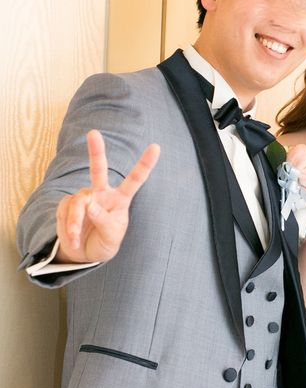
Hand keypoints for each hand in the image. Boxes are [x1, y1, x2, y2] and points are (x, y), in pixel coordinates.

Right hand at [55, 130, 159, 262]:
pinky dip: (68, 226)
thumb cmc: (104, 242)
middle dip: (96, 151)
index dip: (145, 164)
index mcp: (121, 199)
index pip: (135, 179)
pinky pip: (66, 210)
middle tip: (93, 133)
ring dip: (76, 222)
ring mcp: (84, 197)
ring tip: (77, 237)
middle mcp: (103, 194)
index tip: (156, 147)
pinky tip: (73, 238)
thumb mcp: (111, 236)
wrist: (84, 254)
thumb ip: (104, 220)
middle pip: (99, 169)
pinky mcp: (68, 204)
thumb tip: (90, 204)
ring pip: (79, 202)